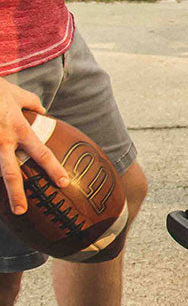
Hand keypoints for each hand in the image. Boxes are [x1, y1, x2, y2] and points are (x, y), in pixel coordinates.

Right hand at [0, 80, 69, 214]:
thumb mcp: (16, 94)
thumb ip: (31, 103)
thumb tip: (42, 110)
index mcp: (19, 129)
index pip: (41, 153)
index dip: (53, 169)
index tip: (64, 183)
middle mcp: (2, 139)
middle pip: (11, 171)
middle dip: (16, 193)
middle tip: (21, 211)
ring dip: (0, 186)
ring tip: (6, 204)